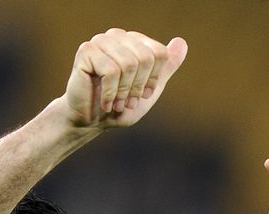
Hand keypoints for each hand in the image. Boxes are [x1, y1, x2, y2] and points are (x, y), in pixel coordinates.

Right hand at [61, 28, 187, 128]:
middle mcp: (117, 36)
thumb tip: (181, 42)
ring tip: (116, 104)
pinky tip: (104, 102)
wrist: (89, 122)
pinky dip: (110, 93)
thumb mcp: (148, 88)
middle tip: (127, 103)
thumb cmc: (117, 106)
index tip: (142, 95)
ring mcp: (100, 41)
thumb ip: (166, 67)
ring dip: (123, 93)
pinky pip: (110, 71)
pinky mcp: (86, 51)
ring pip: (128, 64)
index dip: (153, 79)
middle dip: (138, 87)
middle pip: (144, 58)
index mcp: (133, 41)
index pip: (159, 53)